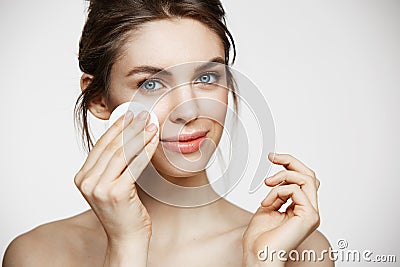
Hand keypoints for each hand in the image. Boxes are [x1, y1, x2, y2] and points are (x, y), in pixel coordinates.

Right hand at [74, 110, 157, 243]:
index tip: (129, 115)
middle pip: (111, 147)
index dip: (116, 128)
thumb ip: (110, 165)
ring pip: (122, 154)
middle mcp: (87, 182)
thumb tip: (125, 136)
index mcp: (82, 177)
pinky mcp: (116, 193)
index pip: (100, 146)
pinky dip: (145, 150)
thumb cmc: (122, 211)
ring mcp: (100, 188)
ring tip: (150, 125)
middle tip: (143, 115)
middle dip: (129, 128)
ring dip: (138, 136)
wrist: (126, 237)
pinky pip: (134, 165)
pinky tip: (153, 141)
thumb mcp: (109, 185)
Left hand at [242, 153, 319, 265]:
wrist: (257, 256)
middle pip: (310, 175)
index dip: (290, 164)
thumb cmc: (259, 238)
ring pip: (306, 178)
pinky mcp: (309, 216)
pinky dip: (278, 191)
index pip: (304, 180)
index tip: (272, 157)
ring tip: (266, 186)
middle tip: (272, 157)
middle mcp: (310, 210)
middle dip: (290, 161)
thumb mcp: (268, 207)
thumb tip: (279, 180)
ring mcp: (312, 213)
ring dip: (281, 176)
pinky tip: (267, 203)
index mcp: (301, 208)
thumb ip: (277, 194)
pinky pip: (296, 190)